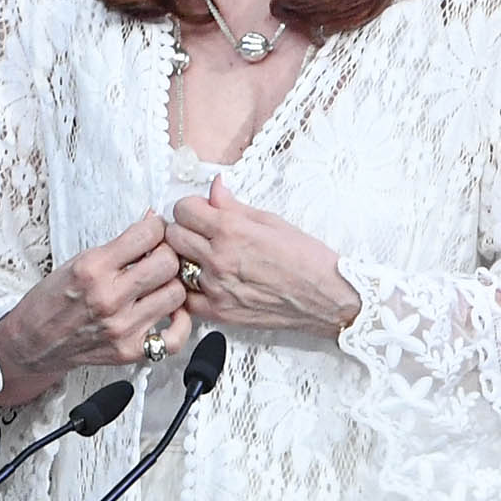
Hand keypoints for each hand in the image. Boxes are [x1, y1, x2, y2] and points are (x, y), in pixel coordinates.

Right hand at [0, 211, 192, 401]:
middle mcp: (108, 298)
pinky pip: (175, 337)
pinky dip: (178, 323)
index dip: (156, 228)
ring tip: (159, 284)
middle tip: (159, 256)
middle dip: (167, 254)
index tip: (155, 230)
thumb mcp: (78, 261)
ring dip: (171, 285)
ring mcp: (122, 327)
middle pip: (168, 263)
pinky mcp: (130, 350)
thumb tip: (150, 224)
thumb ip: (118, 246)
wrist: (34, 341)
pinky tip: (168, 313)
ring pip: (176, 294)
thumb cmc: (52, 302)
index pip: (147, 235)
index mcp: (92, 269)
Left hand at [166, 177, 358, 337]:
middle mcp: (218, 259)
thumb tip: (215, 188)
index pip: (182, 210)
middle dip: (183, 229)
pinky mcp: (218, 312)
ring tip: (202, 258)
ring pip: (175, 266)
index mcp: (231, 231)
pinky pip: (185, 297)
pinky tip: (204, 282)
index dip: (190, 207)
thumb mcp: (271, 221)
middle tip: (198, 233)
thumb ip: (234, 206)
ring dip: (184, 259)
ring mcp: (215, 288)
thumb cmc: (307, 259)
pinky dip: (189, 289)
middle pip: (172, 236)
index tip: (199, 211)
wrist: (328, 299)